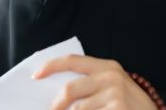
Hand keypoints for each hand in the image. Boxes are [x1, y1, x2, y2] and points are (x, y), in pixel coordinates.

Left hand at [32, 54, 156, 109]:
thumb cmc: (129, 104)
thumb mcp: (113, 86)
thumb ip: (90, 83)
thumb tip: (58, 91)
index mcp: (107, 66)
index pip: (72, 60)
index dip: (51, 66)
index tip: (36, 75)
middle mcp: (111, 77)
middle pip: (70, 89)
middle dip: (56, 105)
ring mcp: (115, 94)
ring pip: (77, 109)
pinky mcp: (117, 109)